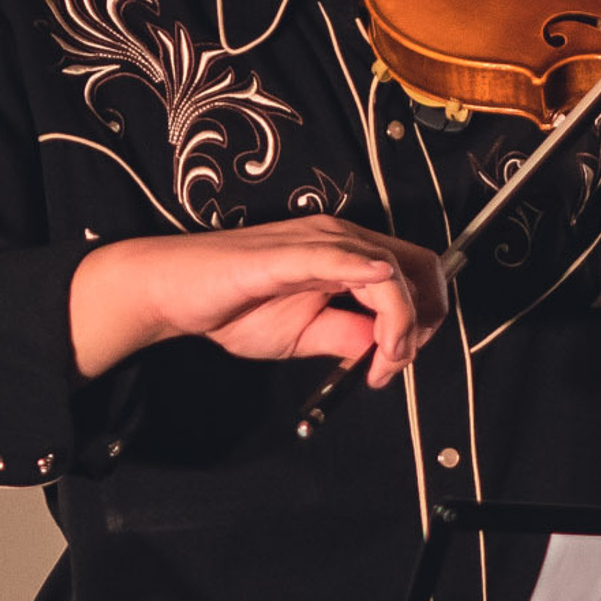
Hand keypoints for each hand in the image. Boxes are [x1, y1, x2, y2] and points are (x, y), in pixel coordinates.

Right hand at [70, 216, 449, 388]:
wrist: (174, 292)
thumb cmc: (233, 306)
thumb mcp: (306, 334)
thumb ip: (349, 337)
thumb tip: (387, 350)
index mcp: (347, 252)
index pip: (417, 273)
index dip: (426, 320)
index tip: (394, 362)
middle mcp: (340, 237)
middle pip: (419, 267)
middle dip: (425, 322)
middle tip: (392, 364)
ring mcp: (315, 241)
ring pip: (389, 271)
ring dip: (400, 323)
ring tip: (377, 363)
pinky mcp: (287, 255)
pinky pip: (339, 258)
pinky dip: (369, 275)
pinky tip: (378, 294)